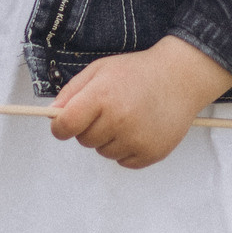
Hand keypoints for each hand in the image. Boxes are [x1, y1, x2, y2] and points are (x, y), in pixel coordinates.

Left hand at [49, 36, 231, 167]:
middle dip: (88, 128)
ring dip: (107, 140)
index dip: (59, 127)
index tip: (63, 125)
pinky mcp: (152, 153)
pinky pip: (123, 162)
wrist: (179, 78)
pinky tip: (137, 130)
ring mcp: (137, 138)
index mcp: (101, 97)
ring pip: (103, 152)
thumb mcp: (99, 70)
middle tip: (106, 111)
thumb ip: (71, 93)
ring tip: (125, 118)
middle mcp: (119, 120)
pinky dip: (125, 150)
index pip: (66, 125)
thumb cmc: (136, 72)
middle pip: (83, 140)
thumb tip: (52, 115)